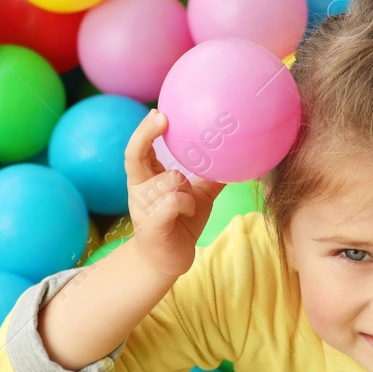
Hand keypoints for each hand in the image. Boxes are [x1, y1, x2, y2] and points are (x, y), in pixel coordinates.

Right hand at [124, 110, 224, 278]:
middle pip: (134, 155)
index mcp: (147, 178)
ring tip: (189, 203)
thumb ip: (210, 176)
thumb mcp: (199, 196)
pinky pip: (172, 202)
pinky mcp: (151, 225)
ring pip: (168, 181)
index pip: (139, 148)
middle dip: (145, 134)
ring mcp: (142, 207)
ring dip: (185, 189)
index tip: (159, 111)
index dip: (146, 129)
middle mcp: (139, 189)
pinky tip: (188, 210)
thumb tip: (238, 156)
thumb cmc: (181, 222)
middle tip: (161, 118)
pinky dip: (185, 203)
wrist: (168, 260)